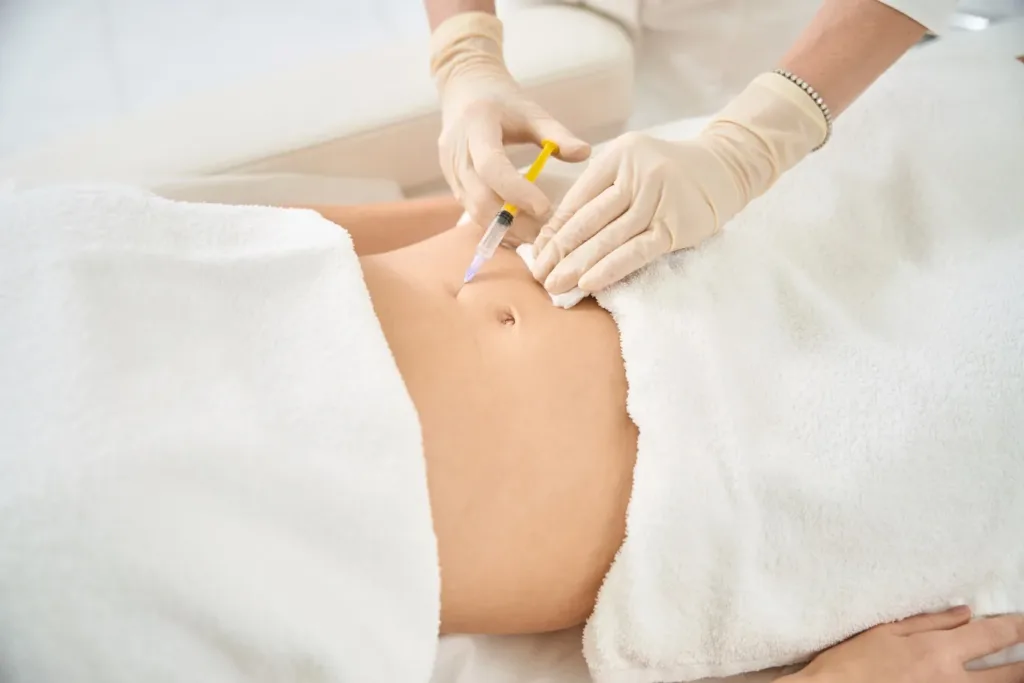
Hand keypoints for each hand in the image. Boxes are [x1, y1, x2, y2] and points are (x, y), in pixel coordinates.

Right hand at [429, 12, 589, 228]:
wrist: (464, 91)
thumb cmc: (502, 101)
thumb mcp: (531, 111)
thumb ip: (556, 134)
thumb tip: (584, 153)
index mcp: (477, 125)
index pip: (492, 166)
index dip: (516, 191)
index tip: (545, 208)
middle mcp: (457, 151)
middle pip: (480, 197)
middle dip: (514, 221)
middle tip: (546, 234)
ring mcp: (449, 170)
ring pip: (474, 210)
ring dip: (505, 228)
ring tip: (536, 235)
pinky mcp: (451, 183)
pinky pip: (472, 210)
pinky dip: (495, 224)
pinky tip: (519, 228)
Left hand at [529, 72, 829, 294]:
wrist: (725, 166)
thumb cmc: (668, 171)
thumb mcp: (631, 164)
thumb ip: (600, 190)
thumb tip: (558, 234)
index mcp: (618, 156)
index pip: (577, 199)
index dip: (554, 230)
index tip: (535, 254)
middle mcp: (637, 174)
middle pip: (588, 220)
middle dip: (559, 251)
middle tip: (537, 276)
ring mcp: (658, 200)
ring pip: (608, 238)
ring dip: (577, 266)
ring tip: (555, 286)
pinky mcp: (676, 226)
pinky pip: (635, 252)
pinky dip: (609, 269)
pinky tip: (588, 284)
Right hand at [787, 607, 1023, 682]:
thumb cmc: (852, 664)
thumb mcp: (886, 632)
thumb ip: (929, 622)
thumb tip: (965, 614)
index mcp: (938, 651)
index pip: (992, 636)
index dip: (1016, 628)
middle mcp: (952, 680)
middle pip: (1009, 674)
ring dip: (1010, 679)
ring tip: (1016, 672)